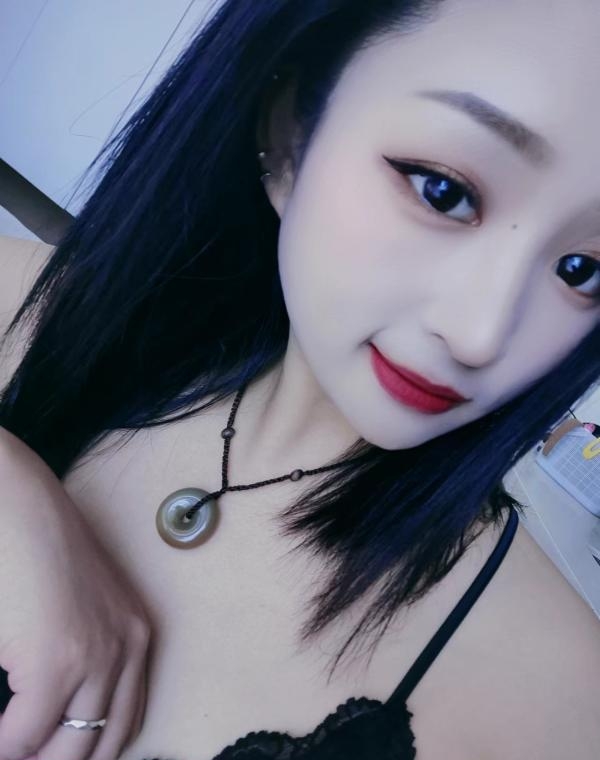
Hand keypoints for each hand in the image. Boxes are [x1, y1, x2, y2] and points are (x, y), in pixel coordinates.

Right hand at [0, 427, 151, 759]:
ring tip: (12, 753)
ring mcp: (98, 658)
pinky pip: (23, 736)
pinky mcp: (58, 662)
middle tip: (29, 758)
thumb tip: (49, 723)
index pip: (121, 726)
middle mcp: (128, 650)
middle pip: (99, 746)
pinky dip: (5, 746)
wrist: (19, 508)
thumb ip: (79, 667)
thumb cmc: (41, 554)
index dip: (83, 753)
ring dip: (32, 757)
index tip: (48, 754)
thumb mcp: (79, 614)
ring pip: (64, 750)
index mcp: (136, 637)